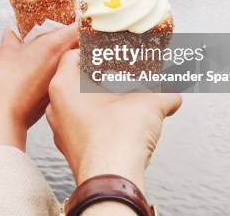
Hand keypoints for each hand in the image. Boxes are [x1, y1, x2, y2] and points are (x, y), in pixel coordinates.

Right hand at [0, 24, 77, 150]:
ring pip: (76, 61)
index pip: (80, 27)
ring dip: (75, 55)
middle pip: (82, 44)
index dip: (84, 20)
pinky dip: (66, 71)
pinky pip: (69, 76)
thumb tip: (11, 32)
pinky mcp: (58, 91)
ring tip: (63, 50)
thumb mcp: (6, 51)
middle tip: (74, 31)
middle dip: (81, 37)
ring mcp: (63, 77)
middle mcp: (64, 61)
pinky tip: (51, 70)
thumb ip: (12, 38)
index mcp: (55, 45)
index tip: (83, 15)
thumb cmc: (6, 81)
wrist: (6, 113)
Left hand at [46, 49, 181, 191]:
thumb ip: (164, 93)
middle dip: (99, 76)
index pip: (72, 55)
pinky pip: (81, 126)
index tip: (108, 50)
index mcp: (63, 86)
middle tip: (119, 73)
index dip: (92, 50)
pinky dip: (97, 121)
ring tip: (121, 98)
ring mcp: (60, 130)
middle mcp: (55, 107)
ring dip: (98, 100)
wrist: (112, 180)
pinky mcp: (69, 149)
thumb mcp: (149, 104)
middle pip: (74, 81)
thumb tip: (174, 93)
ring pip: (77, 105)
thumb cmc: (119, 137)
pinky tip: (117, 122)